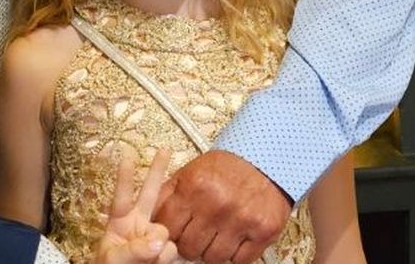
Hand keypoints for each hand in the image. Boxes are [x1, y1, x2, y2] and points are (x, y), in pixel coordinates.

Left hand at [95, 146, 176, 263]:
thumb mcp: (113, 260)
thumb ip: (133, 250)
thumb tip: (159, 241)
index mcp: (119, 222)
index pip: (121, 195)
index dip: (124, 175)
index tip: (126, 153)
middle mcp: (139, 225)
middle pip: (149, 193)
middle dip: (157, 171)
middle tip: (164, 149)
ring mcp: (153, 238)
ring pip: (165, 231)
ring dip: (158, 247)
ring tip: (146, 263)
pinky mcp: (165, 252)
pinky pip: (173, 249)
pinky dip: (165, 259)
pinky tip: (157, 263)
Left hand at [153, 150, 290, 263]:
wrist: (265, 161)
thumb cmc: (225, 168)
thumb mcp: (190, 172)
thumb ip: (168, 194)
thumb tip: (149, 219)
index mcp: (194, 187)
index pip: (168, 227)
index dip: (168, 232)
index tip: (173, 232)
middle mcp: (216, 205)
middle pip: (189, 247)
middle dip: (189, 244)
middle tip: (196, 235)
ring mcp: (241, 220)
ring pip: (213, 258)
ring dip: (212, 251)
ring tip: (215, 236)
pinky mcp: (263, 231)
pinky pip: (239, 261)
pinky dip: (234, 255)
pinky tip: (234, 239)